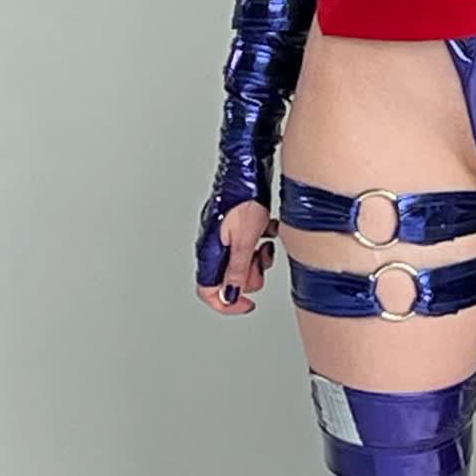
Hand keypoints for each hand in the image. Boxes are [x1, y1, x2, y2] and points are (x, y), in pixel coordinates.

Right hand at [195, 199, 276, 314]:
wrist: (248, 171)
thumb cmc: (244, 200)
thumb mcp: (245, 240)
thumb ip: (237, 270)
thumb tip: (230, 295)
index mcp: (209, 252)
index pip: (208, 291)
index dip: (227, 304)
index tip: (247, 304)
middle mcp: (213, 246)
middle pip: (229, 278)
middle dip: (250, 275)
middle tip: (260, 261)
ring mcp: (224, 236)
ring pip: (242, 262)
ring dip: (257, 258)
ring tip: (265, 244)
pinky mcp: (235, 227)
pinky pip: (248, 245)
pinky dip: (260, 242)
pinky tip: (266, 230)